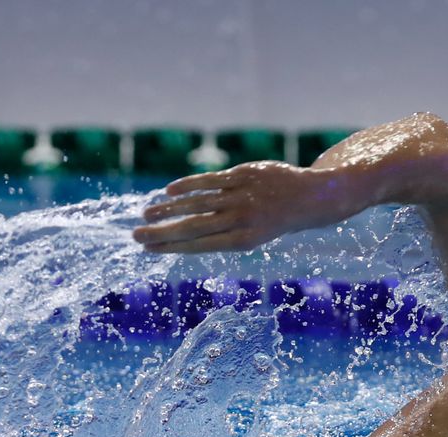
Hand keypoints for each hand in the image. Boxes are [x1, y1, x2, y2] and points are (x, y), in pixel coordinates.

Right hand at [132, 161, 335, 252]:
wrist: (311, 198)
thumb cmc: (276, 221)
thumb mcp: (253, 234)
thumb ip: (221, 233)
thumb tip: (182, 234)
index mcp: (243, 241)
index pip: (199, 245)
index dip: (171, 247)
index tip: (148, 249)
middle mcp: (241, 220)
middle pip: (193, 227)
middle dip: (162, 233)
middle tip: (136, 236)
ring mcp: (242, 196)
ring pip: (197, 203)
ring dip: (168, 208)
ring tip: (147, 214)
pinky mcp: (243, 175)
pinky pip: (210, 180)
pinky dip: (188, 185)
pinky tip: (168, 191)